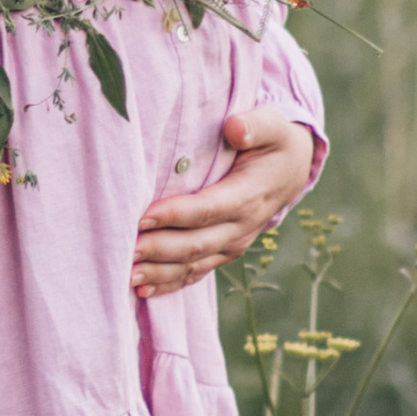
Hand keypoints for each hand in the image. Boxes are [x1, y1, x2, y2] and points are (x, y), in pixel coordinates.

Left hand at [131, 107, 313, 294]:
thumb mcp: (272, 125)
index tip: (143, 216)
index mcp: (249, 196)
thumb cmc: (273, 141)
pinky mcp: (222, 253)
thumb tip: (234, 128)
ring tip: (126, 275)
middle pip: (195, 244)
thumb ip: (254, 125)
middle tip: (126, 249)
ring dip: (159, 272)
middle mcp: (241, 227)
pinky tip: (142, 290)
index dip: (176, 215)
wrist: (290, 170)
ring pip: (192, 264)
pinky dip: (169, 284)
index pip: (208, 208)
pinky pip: (195, 273)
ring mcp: (231, 244)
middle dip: (159, 249)